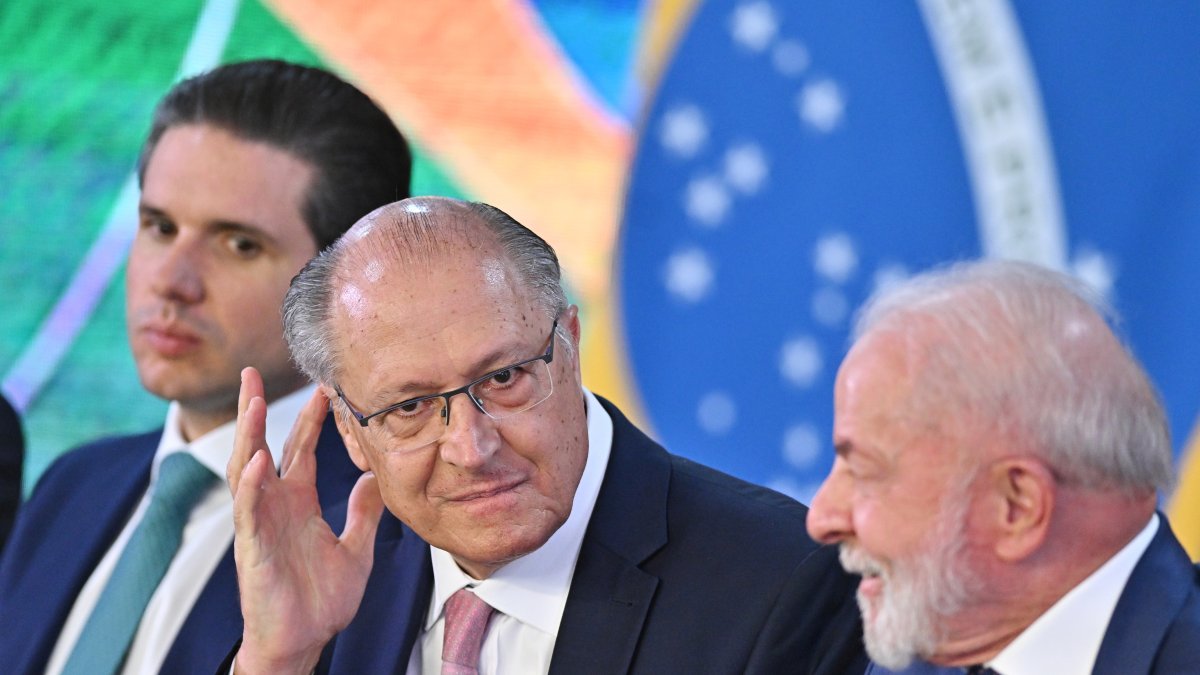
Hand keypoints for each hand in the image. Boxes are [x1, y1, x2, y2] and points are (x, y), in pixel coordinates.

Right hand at [228, 367, 384, 673]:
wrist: (303, 641)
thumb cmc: (321, 601)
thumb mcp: (356, 548)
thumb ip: (363, 513)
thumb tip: (375, 479)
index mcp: (297, 503)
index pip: (300, 449)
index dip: (309, 418)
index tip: (322, 385)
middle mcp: (274, 506)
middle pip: (262, 446)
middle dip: (255, 409)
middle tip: (251, 371)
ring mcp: (260, 524)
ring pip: (247, 470)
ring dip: (248, 436)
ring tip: (251, 401)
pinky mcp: (253, 548)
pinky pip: (249, 510)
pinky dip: (252, 484)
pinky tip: (258, 460)